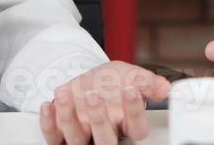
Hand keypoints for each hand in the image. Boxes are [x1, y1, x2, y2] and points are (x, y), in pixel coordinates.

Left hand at [39, 61, 168, 144]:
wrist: (88, 81)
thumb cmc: (111, 82)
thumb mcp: (130, 75)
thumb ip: (146, 81)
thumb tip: (165, 87)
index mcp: (126, 124)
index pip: (136, 128)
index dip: (135, 111)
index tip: (131, 89)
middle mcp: (106, 134)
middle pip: (106, 141)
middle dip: (99, 120)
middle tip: (95, 97)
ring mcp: (83, 136)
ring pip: (77, 140)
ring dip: (70, 118)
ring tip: (66, 94)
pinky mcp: (60, 134)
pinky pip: (53, 137)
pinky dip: (49, 123)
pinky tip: (49, 105)